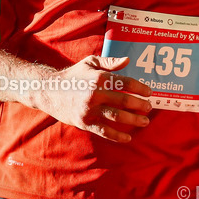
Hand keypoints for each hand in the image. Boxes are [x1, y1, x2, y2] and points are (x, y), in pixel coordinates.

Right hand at [27, 56, 152, 142]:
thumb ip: (110, 62)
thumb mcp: (90, 62)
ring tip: (145, 121)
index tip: (149, 93)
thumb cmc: (74, 75)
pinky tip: (128, 137)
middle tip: (149, 108)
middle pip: (125, 101)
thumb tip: (128, 60)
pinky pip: (105, 131)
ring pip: (117, 117)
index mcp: (99, 77)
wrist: (49, 90)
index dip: (141, 88)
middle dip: (140, 105)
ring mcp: (90, 109)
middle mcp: (96, 93)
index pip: (126, 83)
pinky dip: (118, 136)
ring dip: (134, 120)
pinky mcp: (85, 122)